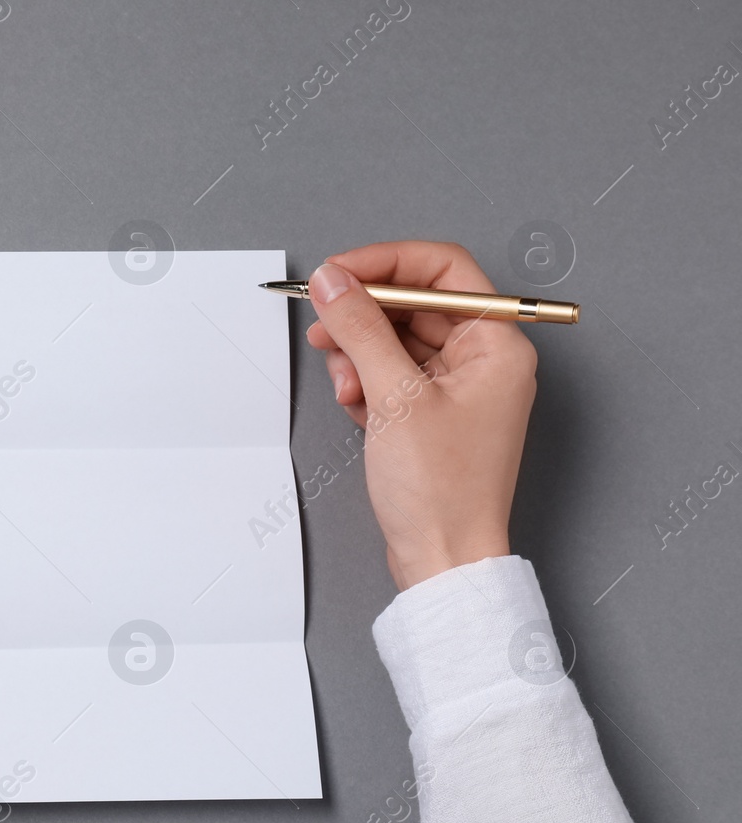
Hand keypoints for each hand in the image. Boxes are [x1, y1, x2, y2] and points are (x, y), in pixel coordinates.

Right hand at [304, 241, 537, 589]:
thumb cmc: (442, 491)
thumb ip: (361, 329)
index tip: (339, 272)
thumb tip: (334, 281)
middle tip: (324, 324)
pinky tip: (355, 405)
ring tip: (345, 383)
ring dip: (360, 353)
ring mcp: (458, 387)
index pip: (443, 270)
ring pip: (396, 338)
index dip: (386, 263)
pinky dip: (366, 381)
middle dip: (364, 315)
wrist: (443, 559)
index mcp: (497, 345)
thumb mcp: (394, 397)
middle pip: (414, 304)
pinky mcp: (432, 412)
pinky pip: (391, 372)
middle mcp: (484, 360)